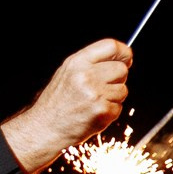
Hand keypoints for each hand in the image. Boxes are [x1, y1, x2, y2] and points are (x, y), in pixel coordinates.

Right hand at [2, 39, 134, 173]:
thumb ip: (91, 63)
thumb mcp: (67, 72)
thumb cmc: (57, 101)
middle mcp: (86, 75)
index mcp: (77, 62)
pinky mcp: (102, 111)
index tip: (127, 58)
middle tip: (104, 86)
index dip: (124, 52)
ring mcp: (95, 94)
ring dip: (114, 97)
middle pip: (122, 69)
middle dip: (118, 78)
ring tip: (94, 101)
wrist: (45, 126)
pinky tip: (94, 112)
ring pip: (123, 90)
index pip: (111, 46)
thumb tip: (121, 59)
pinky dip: (110, 111)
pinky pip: (119, 107)